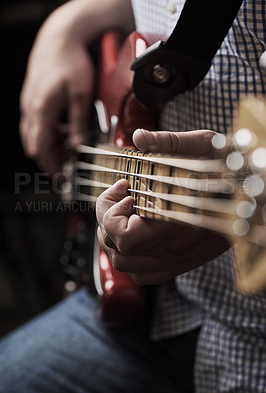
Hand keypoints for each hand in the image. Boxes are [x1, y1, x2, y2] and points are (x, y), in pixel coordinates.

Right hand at [20, 12, 94, 174]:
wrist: (59, 38)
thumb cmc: (71, 62)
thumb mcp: (81, 94)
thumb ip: (79, 123)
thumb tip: (79, 146)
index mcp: (41, 110)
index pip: (40, 149)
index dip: (50, 167)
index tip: (60, 179)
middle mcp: (30, 109)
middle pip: (34, 145)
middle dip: (51, 157)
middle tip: (71, 161)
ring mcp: (29, 104)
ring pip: (35, 135)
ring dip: (51, 145)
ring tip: (72, 143)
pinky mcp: (32, 100)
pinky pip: (37, 124)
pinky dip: (49, 132)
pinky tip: (65, 128)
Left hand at [96, 129, 229, 284]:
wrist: (255, 199)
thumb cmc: (233, 172)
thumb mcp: (206, 146)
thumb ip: (170, 143)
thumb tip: (139, 137)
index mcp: (177, 222)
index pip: (125, 236)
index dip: (111, 213)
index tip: (124, 188)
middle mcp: (175, 249)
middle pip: (118, 251)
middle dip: (107, 220)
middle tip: (121, 196)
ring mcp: (177, 261)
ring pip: (126, 266)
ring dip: (114, 238)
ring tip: (125, 213)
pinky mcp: (180, 265)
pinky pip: (142, 274)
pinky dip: (129, 257)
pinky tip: (135, 234)